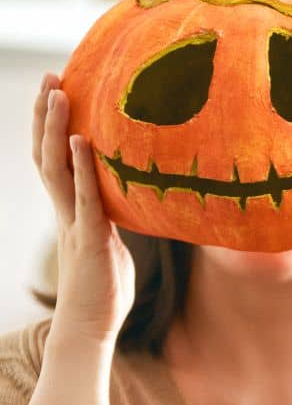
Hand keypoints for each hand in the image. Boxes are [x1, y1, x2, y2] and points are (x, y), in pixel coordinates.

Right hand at [34, 77, 133, 347]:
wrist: (91, 326)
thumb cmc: (104, 289)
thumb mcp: (113, 244)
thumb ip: (115, 219)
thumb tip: (132, 201)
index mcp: (72, 210)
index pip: (55, 159)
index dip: (52, 126)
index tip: (57, 92)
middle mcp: (67, 210)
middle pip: (48, 153)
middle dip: (46, 115)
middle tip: (51, 77)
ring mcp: (75, 223)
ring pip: (57, 168)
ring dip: (56, 129)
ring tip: (58, 94)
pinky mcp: (90, 238)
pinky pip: (84, 198)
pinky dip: (82, 169)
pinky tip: (82, 143)